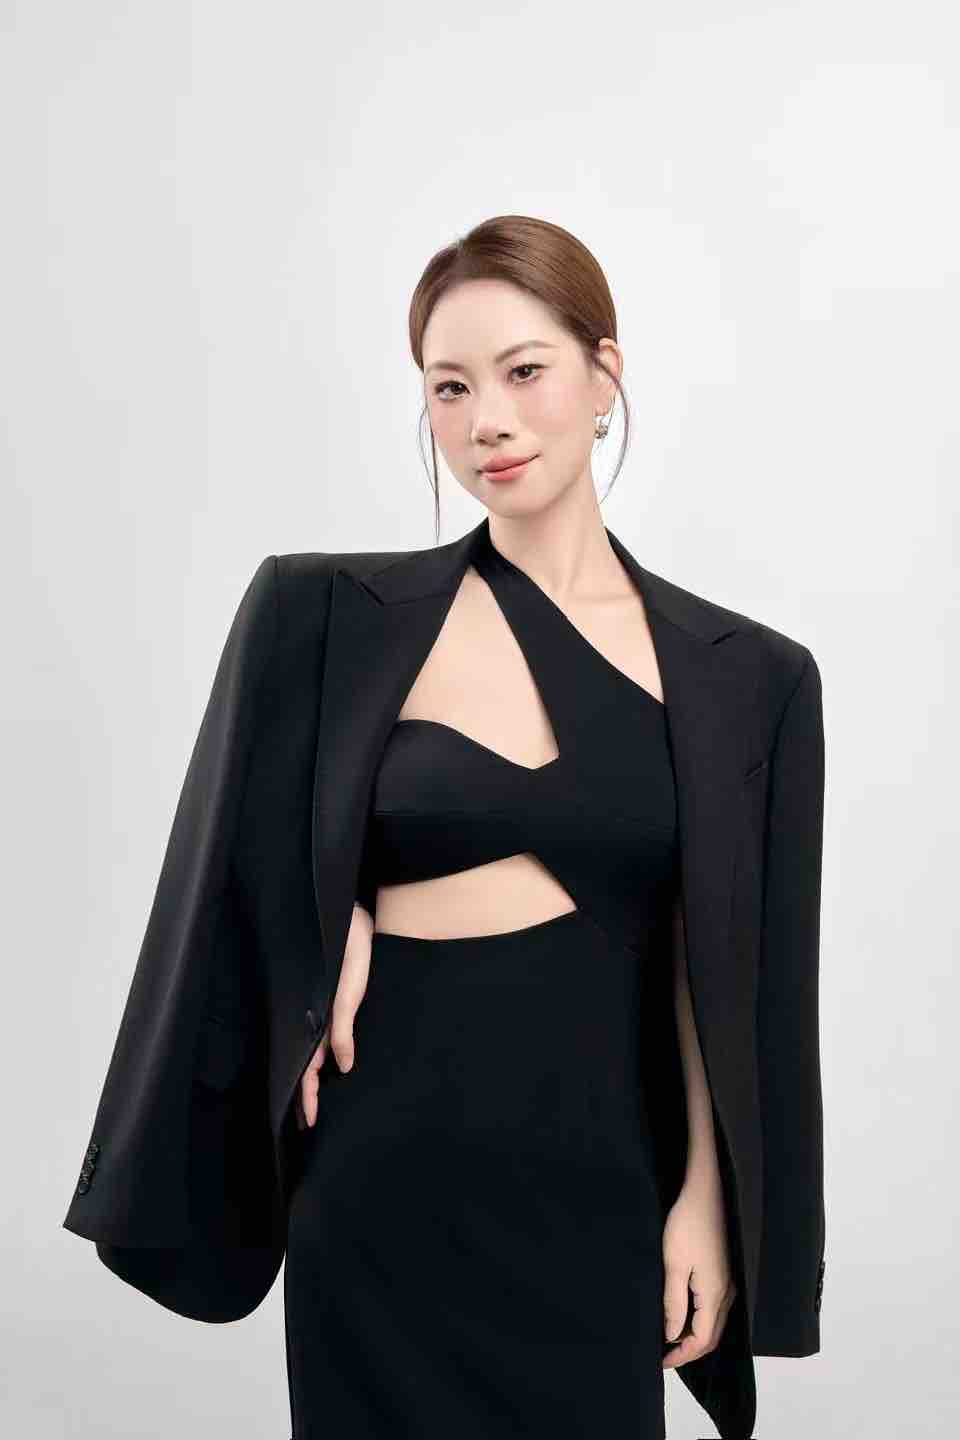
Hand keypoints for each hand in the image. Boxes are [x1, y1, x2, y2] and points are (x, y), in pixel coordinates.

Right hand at [298, 902, 374, 1128]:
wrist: (354, 917)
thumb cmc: (351, 951)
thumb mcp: (347, 992)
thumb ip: (341, 1030)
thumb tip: (342, 1068)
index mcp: (315, 1018)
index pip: (306, 1067)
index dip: (307, 1095)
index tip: (309, 1122)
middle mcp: (317, 1016)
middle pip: (308, 1064)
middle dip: (308, 1093)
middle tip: (310, 1124)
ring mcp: (325, 1008)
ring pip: (315, 1051)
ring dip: (315, 1076)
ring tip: (317, 1101)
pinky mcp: (336, 997)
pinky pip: (328, 1033)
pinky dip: (326, 1052)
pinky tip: (332, 1062)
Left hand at [660, 1179, 737, 1368]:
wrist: (707, 1191)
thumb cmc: (688, 1222)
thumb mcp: (673, 1263)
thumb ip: (673, 1302)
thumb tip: (672, 1335)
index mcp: (714, 1293)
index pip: (702, 1339)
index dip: (682, 1354)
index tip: (661, 1361)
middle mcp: (727, 1292)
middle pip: (713, 1335)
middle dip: (689, 1349)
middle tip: (665, 1355)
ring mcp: (729, 1282)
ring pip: (716, 1322)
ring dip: (696, 1335)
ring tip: (671, 1337)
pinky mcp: (726, 1271)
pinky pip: (717, 1307)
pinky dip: (701, 1319)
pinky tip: (685, 1313)